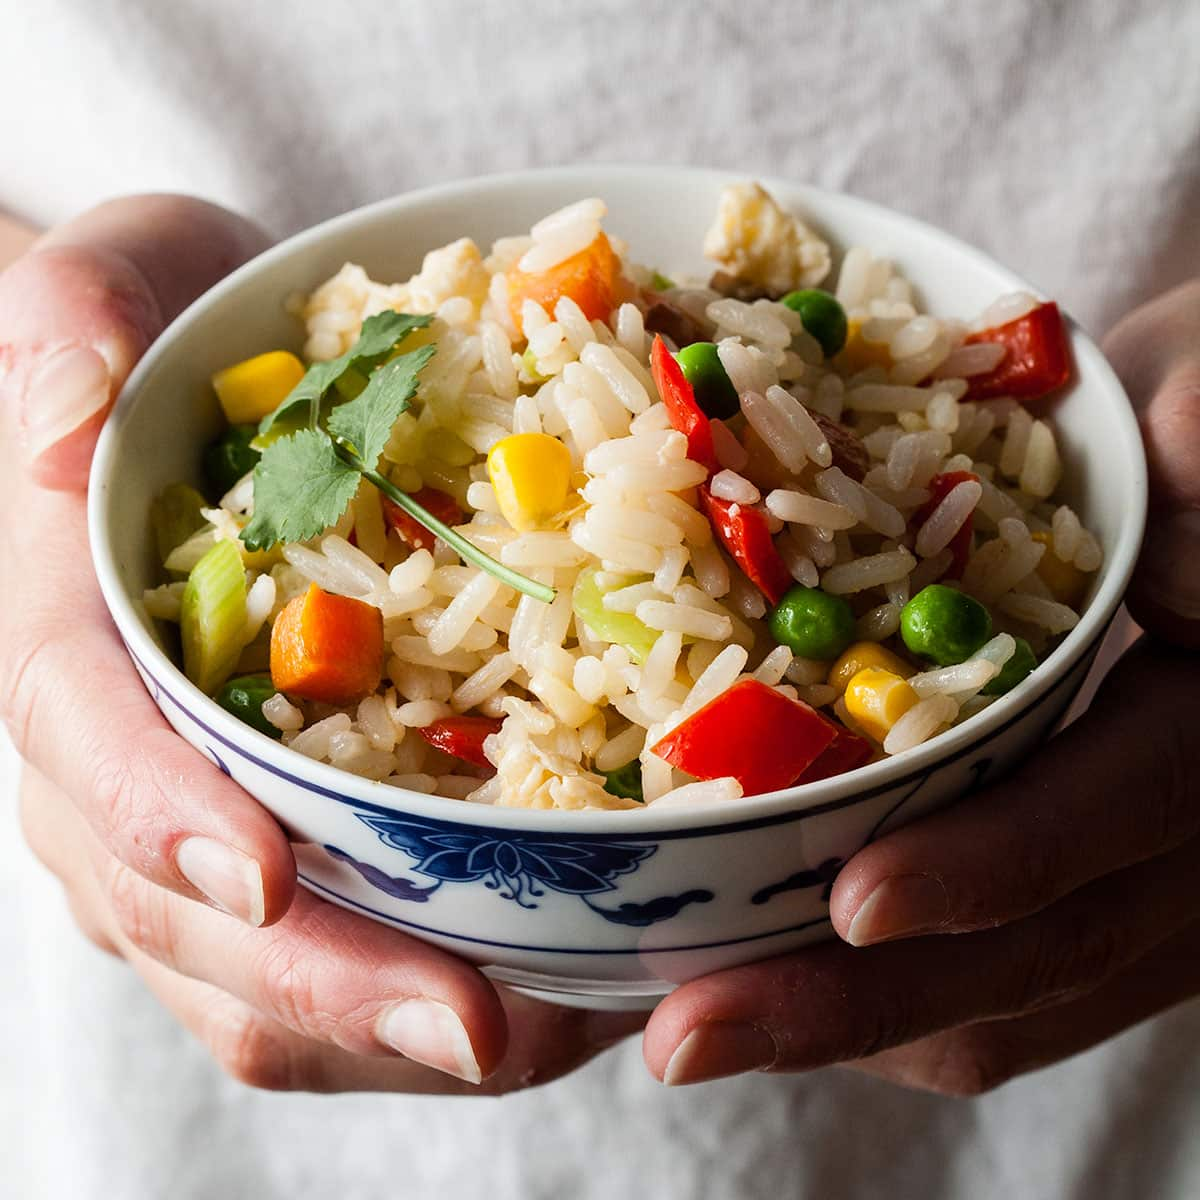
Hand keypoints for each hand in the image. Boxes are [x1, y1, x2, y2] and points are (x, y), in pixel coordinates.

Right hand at [1, 197, 637, 1089]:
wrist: (208, 400)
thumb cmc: (171, 338)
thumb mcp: (120, 275)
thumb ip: (73, 315)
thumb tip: (58, 420)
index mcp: (72, 639)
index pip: (91, 742)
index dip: (159, 817)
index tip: (265, 878)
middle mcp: (121, 763)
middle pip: (188, 912)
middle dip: (327, 983)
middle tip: (481, 1029)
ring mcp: (200, 820)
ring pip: (258, 978)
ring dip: (390, 1027)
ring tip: (546, 1033)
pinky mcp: (289, 837)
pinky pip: (340, 952)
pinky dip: (428, 987)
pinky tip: (542, 988)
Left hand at [641, 279, 1199, 1091]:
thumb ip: (1182, 480)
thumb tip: (1123, 538)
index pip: (1116, 807)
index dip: (988, 862)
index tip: (853, 899)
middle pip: (1037, 950)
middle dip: (857, 1000)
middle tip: (691, 1033)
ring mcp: (1155, 883)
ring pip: (1013, 997)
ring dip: (853, 1023)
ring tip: (697, 1027)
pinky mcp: (1101, 892)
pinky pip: (1006, 988)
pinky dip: (892, 1003)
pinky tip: (783, 980)